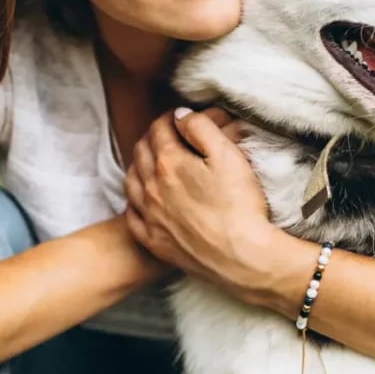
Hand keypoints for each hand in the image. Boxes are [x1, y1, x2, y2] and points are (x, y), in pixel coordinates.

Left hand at [123, 107, 274, 295]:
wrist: (243, 257)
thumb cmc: (240, 205)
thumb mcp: (228, 154)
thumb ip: (201, 128)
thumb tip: (180, 116)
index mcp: (169, 163)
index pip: (160, 128)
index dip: (171, 118)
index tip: (182, 118)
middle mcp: (152, 188)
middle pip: (142, 151)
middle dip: (153, 137)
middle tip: (168, 135)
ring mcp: (150, 216)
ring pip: (132, 181)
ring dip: (139, 165)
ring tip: (152, 162)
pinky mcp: (154, 241)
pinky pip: (132, 216)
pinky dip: (135, 201)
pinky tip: (144, 199)